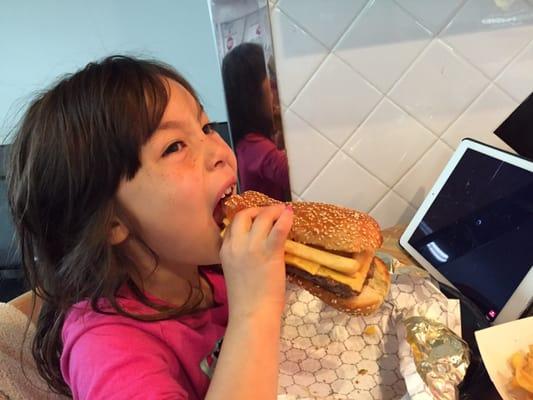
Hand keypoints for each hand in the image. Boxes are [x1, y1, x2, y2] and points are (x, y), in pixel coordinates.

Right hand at [220, 204, 292, 318]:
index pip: (234, 223)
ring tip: (284, 212)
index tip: (259, 218)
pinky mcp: (270, 252)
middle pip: (245, 214)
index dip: (248, 216)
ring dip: (274, 211)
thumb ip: (240, 255)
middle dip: (259, 210)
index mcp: (225, 249)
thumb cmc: (246, 299)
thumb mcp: (234, 270)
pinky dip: (285, 218)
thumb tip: (257, 244)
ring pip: (263, 217)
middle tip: (272, 213)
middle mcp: (237, 244)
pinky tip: (290, 214)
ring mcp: (253, 247)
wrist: (252, 314)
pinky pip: (279, 227)